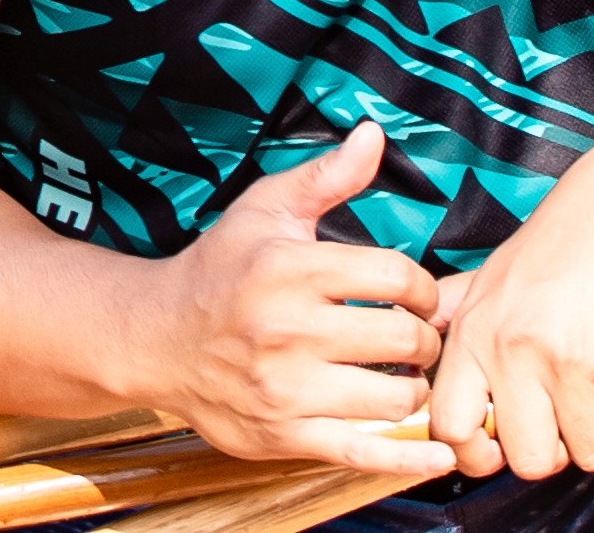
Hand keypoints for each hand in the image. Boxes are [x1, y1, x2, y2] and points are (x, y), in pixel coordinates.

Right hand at [126, 119, 452, 476]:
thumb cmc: (217, 271)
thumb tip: (373, 134)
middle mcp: (288, 330)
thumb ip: (326, 176)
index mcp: (290, 269)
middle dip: (424, 339)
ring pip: (395, 398)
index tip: (416, 296)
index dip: (424, 287)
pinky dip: (410, 459)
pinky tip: (438, 453)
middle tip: (415, 339)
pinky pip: (366, 453)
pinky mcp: (284, 436)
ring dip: (414, 389)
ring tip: (402, 376)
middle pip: (403, 338)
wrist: (154, 339)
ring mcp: (286, 389)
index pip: (397, 277)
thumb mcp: (265, 210)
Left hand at [425, 138, 593, 478]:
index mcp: (473, 334)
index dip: (474, 456)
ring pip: (589, 453)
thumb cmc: (559, 244)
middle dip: (555, 452)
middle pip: (529, 459)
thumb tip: (414, 339)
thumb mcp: (489, 277)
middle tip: (568, 422)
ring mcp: (569, 360)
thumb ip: (453, 314)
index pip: (449, 428)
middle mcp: (513, 351)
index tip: (500, 451)